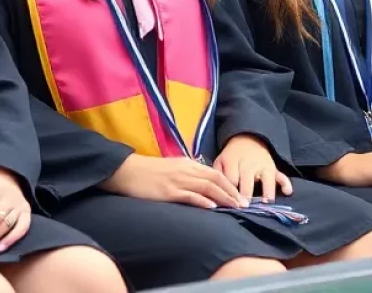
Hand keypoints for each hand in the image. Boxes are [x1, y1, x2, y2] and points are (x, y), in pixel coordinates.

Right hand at [100, 153, 248, 209]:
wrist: (127, 171)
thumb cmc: (149, 172)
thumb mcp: (172, 169)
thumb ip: (187, 174)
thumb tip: (203, 185)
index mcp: (187, 164)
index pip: (215, 173)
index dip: (230, 184)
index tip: (240, 196)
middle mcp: (186, 170)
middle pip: (215, 179)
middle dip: (232, 192)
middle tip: (244, 204)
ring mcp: (178, 180)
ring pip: (206, 187)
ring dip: (223, 197)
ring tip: (235, 206)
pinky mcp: (169, 192)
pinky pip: (190, 195)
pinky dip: (203, 201)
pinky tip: (212, 207)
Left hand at [214, 134, 292, 202]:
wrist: (247, 139)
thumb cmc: (231, 157)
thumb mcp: (220, 161)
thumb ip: (218, 176)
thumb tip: (216, 194)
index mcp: (233, 161)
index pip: (231, 178)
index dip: (230, 192)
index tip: (230, 203)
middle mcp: (249, 164)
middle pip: (248, 181)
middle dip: (246, 194)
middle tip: (245, 207)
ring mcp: (263, 166)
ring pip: (267, 179)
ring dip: (266, 191)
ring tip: (265, 204)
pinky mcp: (273, 169)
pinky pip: (281, 176)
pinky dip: (285, 183)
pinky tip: (287, 192)